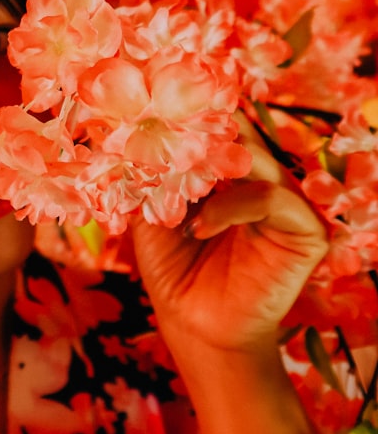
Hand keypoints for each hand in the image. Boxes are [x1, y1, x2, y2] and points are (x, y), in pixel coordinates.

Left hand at [132, 114, 328, 350]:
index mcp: (230, 172)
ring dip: (209, 167)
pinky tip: (198, 227)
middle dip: (198, 132)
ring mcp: (286, 203)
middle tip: (162, 129)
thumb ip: (148, 177)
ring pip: (255, 158)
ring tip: (174, 189)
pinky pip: (271, 198)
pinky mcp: (306, 230)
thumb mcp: (150, 214)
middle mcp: (261, 180)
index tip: (150, 108)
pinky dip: (230, 206)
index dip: (187, 116)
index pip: (216, 128)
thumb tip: (126, 136)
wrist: (195, 325)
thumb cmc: (174, 270)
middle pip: (237, 135)